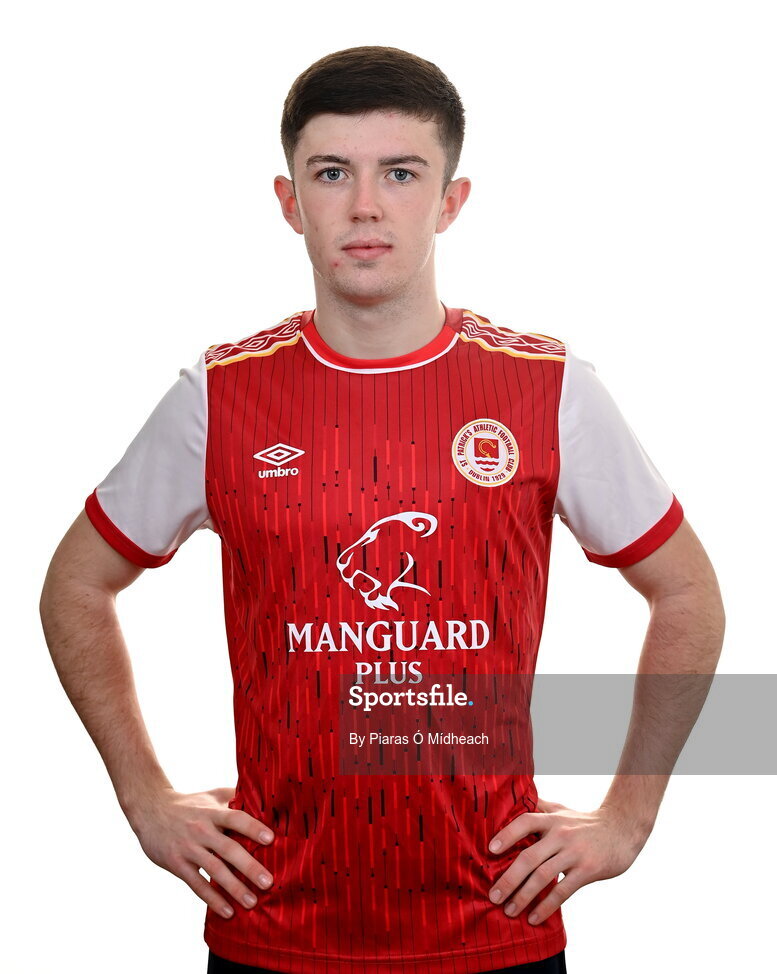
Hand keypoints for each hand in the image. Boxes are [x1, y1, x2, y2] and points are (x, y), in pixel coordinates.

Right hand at [126, 786, 274, 918]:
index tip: (271, 839)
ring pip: (214, 870)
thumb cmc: (189, 804)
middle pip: (228, 848)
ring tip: (252, 902)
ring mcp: (188, 848)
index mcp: (212, 812)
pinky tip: (228, 912)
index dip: (253, 828)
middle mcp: (202, 830)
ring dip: (234, 888)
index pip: (236, 818)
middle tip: (268, 883)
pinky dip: (213, 899)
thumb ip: (235, 797)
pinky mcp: (177, 864)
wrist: (150, 810)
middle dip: (249, 867)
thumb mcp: (211, 795)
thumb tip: (264, 797)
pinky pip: (196, 884)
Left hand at [487, 798, 650, 924]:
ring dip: (523, 896)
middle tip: (493, 896)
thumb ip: (539, 807)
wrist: (621, 830)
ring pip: (542, 877)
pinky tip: (534, 918)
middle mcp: (560, 834)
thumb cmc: (584, 822)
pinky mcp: (587, 870)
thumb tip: (512, 801)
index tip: (490, 851)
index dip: (506, 834)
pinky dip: (546, 906)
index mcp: (551, 819)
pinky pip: (562, 891)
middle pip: (528, 857)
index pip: (524, 822)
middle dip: (508, 879)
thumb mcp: (561, 810)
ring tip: (509, 911)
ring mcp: (574, 853)